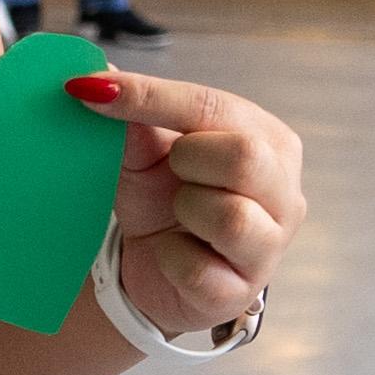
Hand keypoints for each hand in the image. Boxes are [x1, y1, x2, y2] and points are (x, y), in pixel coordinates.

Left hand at [72, 66, 302, 338]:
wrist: (154, 268)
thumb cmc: (162, 199)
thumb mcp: (145, 154)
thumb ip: (136, 120)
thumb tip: (98, 81)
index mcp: (269, 141)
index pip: (214, 106)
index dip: (151, 97)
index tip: (90, 89)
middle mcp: (284, 192)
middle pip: (244, 157)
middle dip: (188, 160)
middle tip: (171, 170)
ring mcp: (269, 247)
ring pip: (230, 216)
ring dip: (184, 210)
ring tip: (177, 214)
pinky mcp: (239, 293)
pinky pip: (199, 269)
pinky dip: (170, 258)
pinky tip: (170, 252)